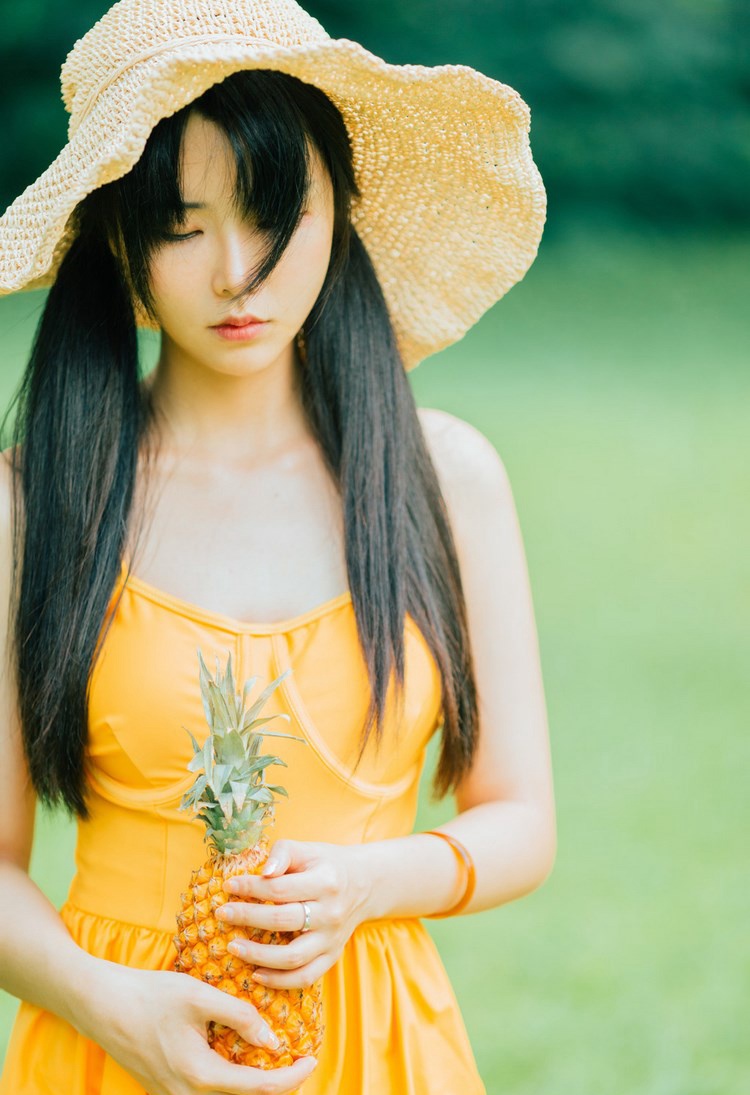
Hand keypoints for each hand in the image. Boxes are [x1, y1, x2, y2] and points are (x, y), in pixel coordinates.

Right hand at [80, 960, 317, 1094]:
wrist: (99, 1003)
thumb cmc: (148, 995)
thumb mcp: (199, 996)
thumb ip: (240, 1017)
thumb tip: (273, 1041)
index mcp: (200, 1076)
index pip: (260, 1089)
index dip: (291, 1077)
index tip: (312, 1058)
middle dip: (275, 1085)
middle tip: (298, 1062)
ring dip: (251, 1084)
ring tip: (274, 1060)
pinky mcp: (163, 1088)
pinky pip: (206, 1092)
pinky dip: (229, 1080)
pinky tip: (239, 1055)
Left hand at [217, 839, 370, 989]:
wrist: (364, 884)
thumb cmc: (326, 864)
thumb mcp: (307, 850)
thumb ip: (283, 854)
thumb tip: (263, 872)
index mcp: (325, 881)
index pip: (281, 888)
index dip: (252, 887)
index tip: (229, 886)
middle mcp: (331, 913)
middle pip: (283, 920)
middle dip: (248, 918)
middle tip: (222, 914)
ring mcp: (332, 939)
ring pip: (293, 956)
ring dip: (259, 955)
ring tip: (233, 947)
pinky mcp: (332, 956)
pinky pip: (306, 977)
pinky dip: (280, 981)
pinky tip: (256, 975)